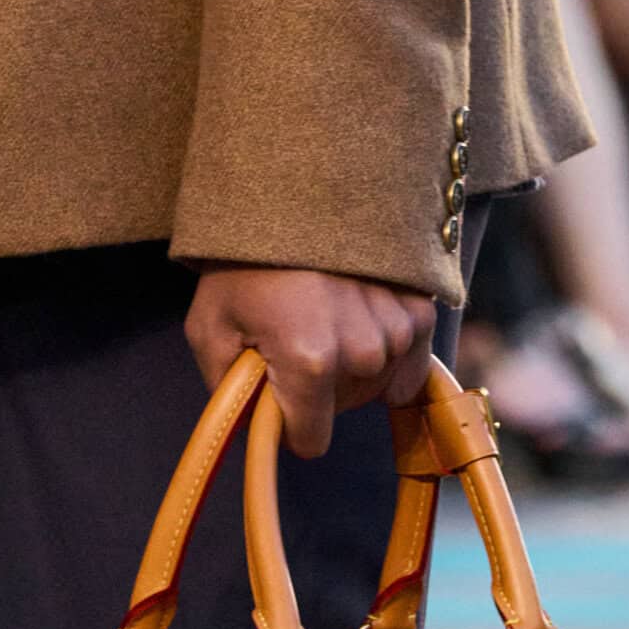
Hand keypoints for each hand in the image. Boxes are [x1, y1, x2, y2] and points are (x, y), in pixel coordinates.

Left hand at [186, 266, 436, 458]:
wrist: (291, 188)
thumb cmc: (242, 261)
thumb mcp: (210, 329)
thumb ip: (228, 395)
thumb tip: (255, 433)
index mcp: (310, 362)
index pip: (310, 440)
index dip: (289, 426)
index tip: (276, 394)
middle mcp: (362, 350)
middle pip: (344, 410)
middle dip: (319, 390)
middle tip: (295, 336)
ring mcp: (395, 328)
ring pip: (377, 385)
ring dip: (354, 366)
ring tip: (325, 316)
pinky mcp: (419, 306)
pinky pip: (411, 359)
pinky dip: (388, 350)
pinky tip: (360, 321)